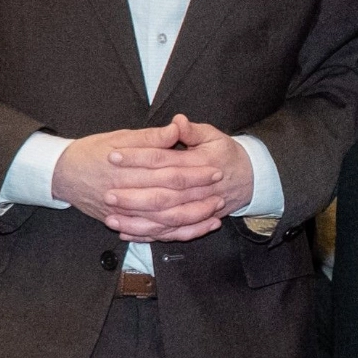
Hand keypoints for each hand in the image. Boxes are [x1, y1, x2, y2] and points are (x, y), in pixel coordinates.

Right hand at [52, 122, 202, 229]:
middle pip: (167, 199)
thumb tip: (176, 128)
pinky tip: (193, 230)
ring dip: (190, 220)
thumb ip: (150, 137)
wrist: (62, 174)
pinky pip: (150, 235)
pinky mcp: (120, 223)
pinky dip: (173, 234)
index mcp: (126, 169)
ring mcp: (121, 213)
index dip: (193, 172)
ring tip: (214, 214)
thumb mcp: (120, 137)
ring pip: (161, 222)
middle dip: (196, 198)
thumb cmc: (92, 151)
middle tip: (220, 193)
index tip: (215, 169)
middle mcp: (123, 194)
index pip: (167, 172)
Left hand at [101, 114, 253, 243]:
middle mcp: (198, 190)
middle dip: (132, 196)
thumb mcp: (213, 136)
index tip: (113, 155)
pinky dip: (148, 235)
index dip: (137, 157)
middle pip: (161, 196)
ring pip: (163, 220)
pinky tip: (126, 233)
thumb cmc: (226, 155)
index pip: (163, 160)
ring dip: (136, 221)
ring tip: (110, 218)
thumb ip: (192, 131)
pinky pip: (169, 234)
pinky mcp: (193, 223)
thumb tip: (177, 121)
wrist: (249, 179)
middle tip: (107, 193)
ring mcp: (196, 209)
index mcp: (200, 163)